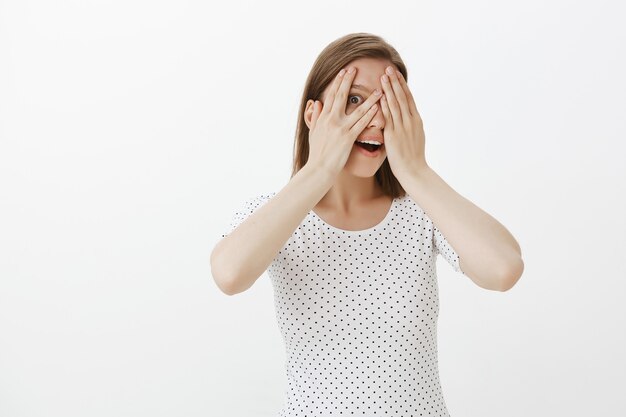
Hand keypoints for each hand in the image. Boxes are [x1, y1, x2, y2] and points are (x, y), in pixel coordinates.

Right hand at [306, 66, 381, 176]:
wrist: (318, 169)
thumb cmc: (316, 153)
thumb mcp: (313, 132)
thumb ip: (315, 116)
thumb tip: (316, 103)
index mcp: (323, 118)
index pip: (331, 96)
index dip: (338, 83)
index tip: (344, 72)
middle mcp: (331, 120)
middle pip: (342, 97)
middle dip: (349, 81)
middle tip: (356, 69)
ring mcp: (340, 128)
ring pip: (357, 110)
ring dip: (369, 98)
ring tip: (379, 89)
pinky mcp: (348, 138)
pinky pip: (361, 124)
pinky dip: (370, 115)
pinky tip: (378, 108)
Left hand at [378, 65, 428, 179]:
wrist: (414, 170)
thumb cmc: (413, 157)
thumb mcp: (415, 137)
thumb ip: (409, 126)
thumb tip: (406, 118)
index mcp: (416, 120)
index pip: (408, 98)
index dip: (402, 85)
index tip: (396, 74)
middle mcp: (410, 121)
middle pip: (402, 96)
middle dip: (395, 81)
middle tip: (388, 68)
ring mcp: (402, 127)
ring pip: (396, 103)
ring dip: (389, 88)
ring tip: (383, 76)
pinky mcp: (394, 134)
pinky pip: (389, 117)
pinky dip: (385, 105)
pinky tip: (381, 95)